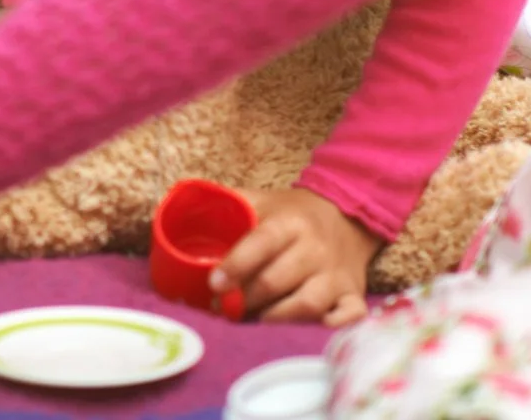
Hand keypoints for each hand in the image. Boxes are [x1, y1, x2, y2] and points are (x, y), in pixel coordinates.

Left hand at [213, 186, 378, 325]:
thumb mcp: (263, 201)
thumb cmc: (293, 214)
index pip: (261, 243)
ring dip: (275, 317)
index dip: (236, 265)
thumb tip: (175, 212)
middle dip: (246, 298)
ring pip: (307, 304)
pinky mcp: (354, 294)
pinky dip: (328, 328)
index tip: (214, 284)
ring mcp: (337, 275)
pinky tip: (304, 330)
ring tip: (256, 319)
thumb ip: (226, 205)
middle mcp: (316, 249)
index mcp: (290, 223)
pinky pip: (348, 317)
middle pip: (277, 281)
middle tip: (226, 308)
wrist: (348, 215)